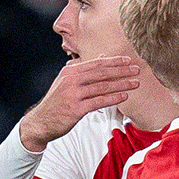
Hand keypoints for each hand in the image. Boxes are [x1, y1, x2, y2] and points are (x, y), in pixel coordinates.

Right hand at [20, 57, 140, 150]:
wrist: (41, 122)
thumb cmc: (57, 102)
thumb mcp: (67, 82)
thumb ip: (85, 70)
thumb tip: (103, 57)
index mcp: (70, 71)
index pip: (96, 64)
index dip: (114, 61)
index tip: (128, 60)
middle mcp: (71, 80)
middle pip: (101, 73)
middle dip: (121, 71)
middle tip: (137, 70)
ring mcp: (73, 94)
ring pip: (102, 87)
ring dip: (121, 84)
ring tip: (135, 83)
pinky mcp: (76, 109)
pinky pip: (99, 101)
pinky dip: (113, 98)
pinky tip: (124, 96)